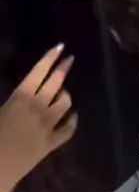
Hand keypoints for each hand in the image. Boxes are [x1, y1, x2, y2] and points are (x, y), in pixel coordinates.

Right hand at [0, 45, 76, 188]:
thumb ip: (13, 97)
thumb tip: (20, 89)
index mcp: (21, 97)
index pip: (39, 71)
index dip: (50, 57)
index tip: (61, 47)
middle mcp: (38, 107)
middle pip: (56, 83)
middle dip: (63, 68)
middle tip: (70, 59)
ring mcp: (47, 126)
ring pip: (65, 103)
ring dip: (65, 95)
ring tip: (62, 92)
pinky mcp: (51, 144)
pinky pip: (68, 130)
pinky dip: (72, 121)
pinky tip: (72, 116)